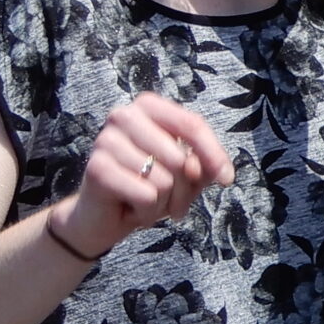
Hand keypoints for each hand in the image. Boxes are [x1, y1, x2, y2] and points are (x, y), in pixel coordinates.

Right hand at [51, 94, 233, 258]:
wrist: (105, 216)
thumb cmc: (149, 186)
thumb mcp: (187, 174)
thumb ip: (202, 164)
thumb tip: (197, 167)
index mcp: (149, 107)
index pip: (193, 125)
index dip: (214, 155)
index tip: (226, 180)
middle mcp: (124, 115)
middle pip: (180, 157)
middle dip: (184, 189)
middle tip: (170, 199)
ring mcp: (106, 139)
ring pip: (164, 180)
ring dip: (164, 203)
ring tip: (147, 201)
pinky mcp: (97, 168)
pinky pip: (146, 196)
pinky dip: (147, 211)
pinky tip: (132, 208)